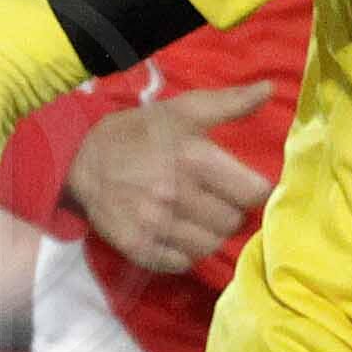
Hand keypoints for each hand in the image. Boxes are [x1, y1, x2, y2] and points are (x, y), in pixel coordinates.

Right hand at [62, 82, 272, 275]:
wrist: (81, 160)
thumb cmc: (139, 133)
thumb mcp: (183, 110)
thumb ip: (230, 102)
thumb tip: (269, 89)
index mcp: (194, 158)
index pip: (253, 193)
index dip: (254, 189)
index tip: (244, 185)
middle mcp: (176, 194)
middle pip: (233, 222)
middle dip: (230, 211)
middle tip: (216, 200)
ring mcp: (156, 225)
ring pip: (210, 246)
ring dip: (209, 234)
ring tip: (197, 217)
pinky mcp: (139, 247)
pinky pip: (182, 263)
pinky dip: (184, 252)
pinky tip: (177, 234)